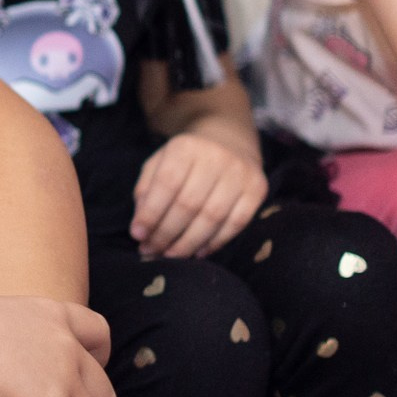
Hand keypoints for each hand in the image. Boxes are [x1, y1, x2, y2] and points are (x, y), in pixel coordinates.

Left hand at [129, 130, 266, 259]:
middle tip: (151, 251)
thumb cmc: (185, 160)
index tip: (137, 235)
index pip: (166, 184)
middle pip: (189, 205)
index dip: (151, 214)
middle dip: (166, 234)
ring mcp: (241, 173)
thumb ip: (146, 192)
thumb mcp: (159, 164)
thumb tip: (140, 230)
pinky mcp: (258, 188)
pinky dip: (215, 242)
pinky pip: (237, 223)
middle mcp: (216, 157)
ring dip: (188, 243)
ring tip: (171, 256)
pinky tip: (197, 252)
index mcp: (186, 147)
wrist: (228, 141)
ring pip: (213, 218)